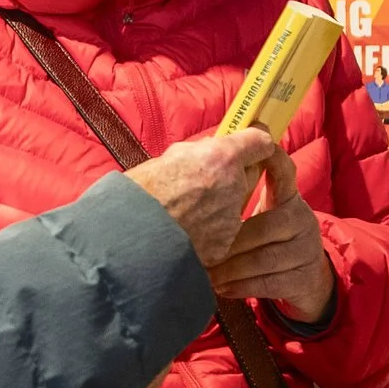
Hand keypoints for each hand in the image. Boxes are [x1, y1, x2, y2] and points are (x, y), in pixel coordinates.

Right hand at [126, 129, 279, 266]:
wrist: (129, 234)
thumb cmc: (141, 191)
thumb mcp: (171, 157)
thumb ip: (199, 153)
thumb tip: (209, 152)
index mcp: (222, 158)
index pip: (260, 142)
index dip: (254, 142)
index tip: (250, 144)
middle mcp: (234, 186)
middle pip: (249, 175)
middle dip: (233, 176)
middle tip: (206, 181)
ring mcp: (231, 219)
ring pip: (234, 206)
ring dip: (218, 206)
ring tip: (186, 212)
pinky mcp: (223, 245)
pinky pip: (223, 233)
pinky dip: (208, 232)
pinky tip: (185, 231)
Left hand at [206, 148, 336, 322]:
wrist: (305, 276)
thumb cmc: (271, 238)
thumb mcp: (264, 211)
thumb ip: (243, 194)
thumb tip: (203, 172)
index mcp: (289, 199)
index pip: (285, 174)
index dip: (273, 163)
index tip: (257, 154)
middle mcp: (302, 220)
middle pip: (264, 227)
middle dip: (229, 241)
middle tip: (200, 249)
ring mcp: (306, 250)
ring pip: (264, 259)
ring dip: (230, 268)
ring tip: (206, 272)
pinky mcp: (303, 279)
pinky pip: (268, 283)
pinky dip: (241, 286)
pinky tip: (222, 288)